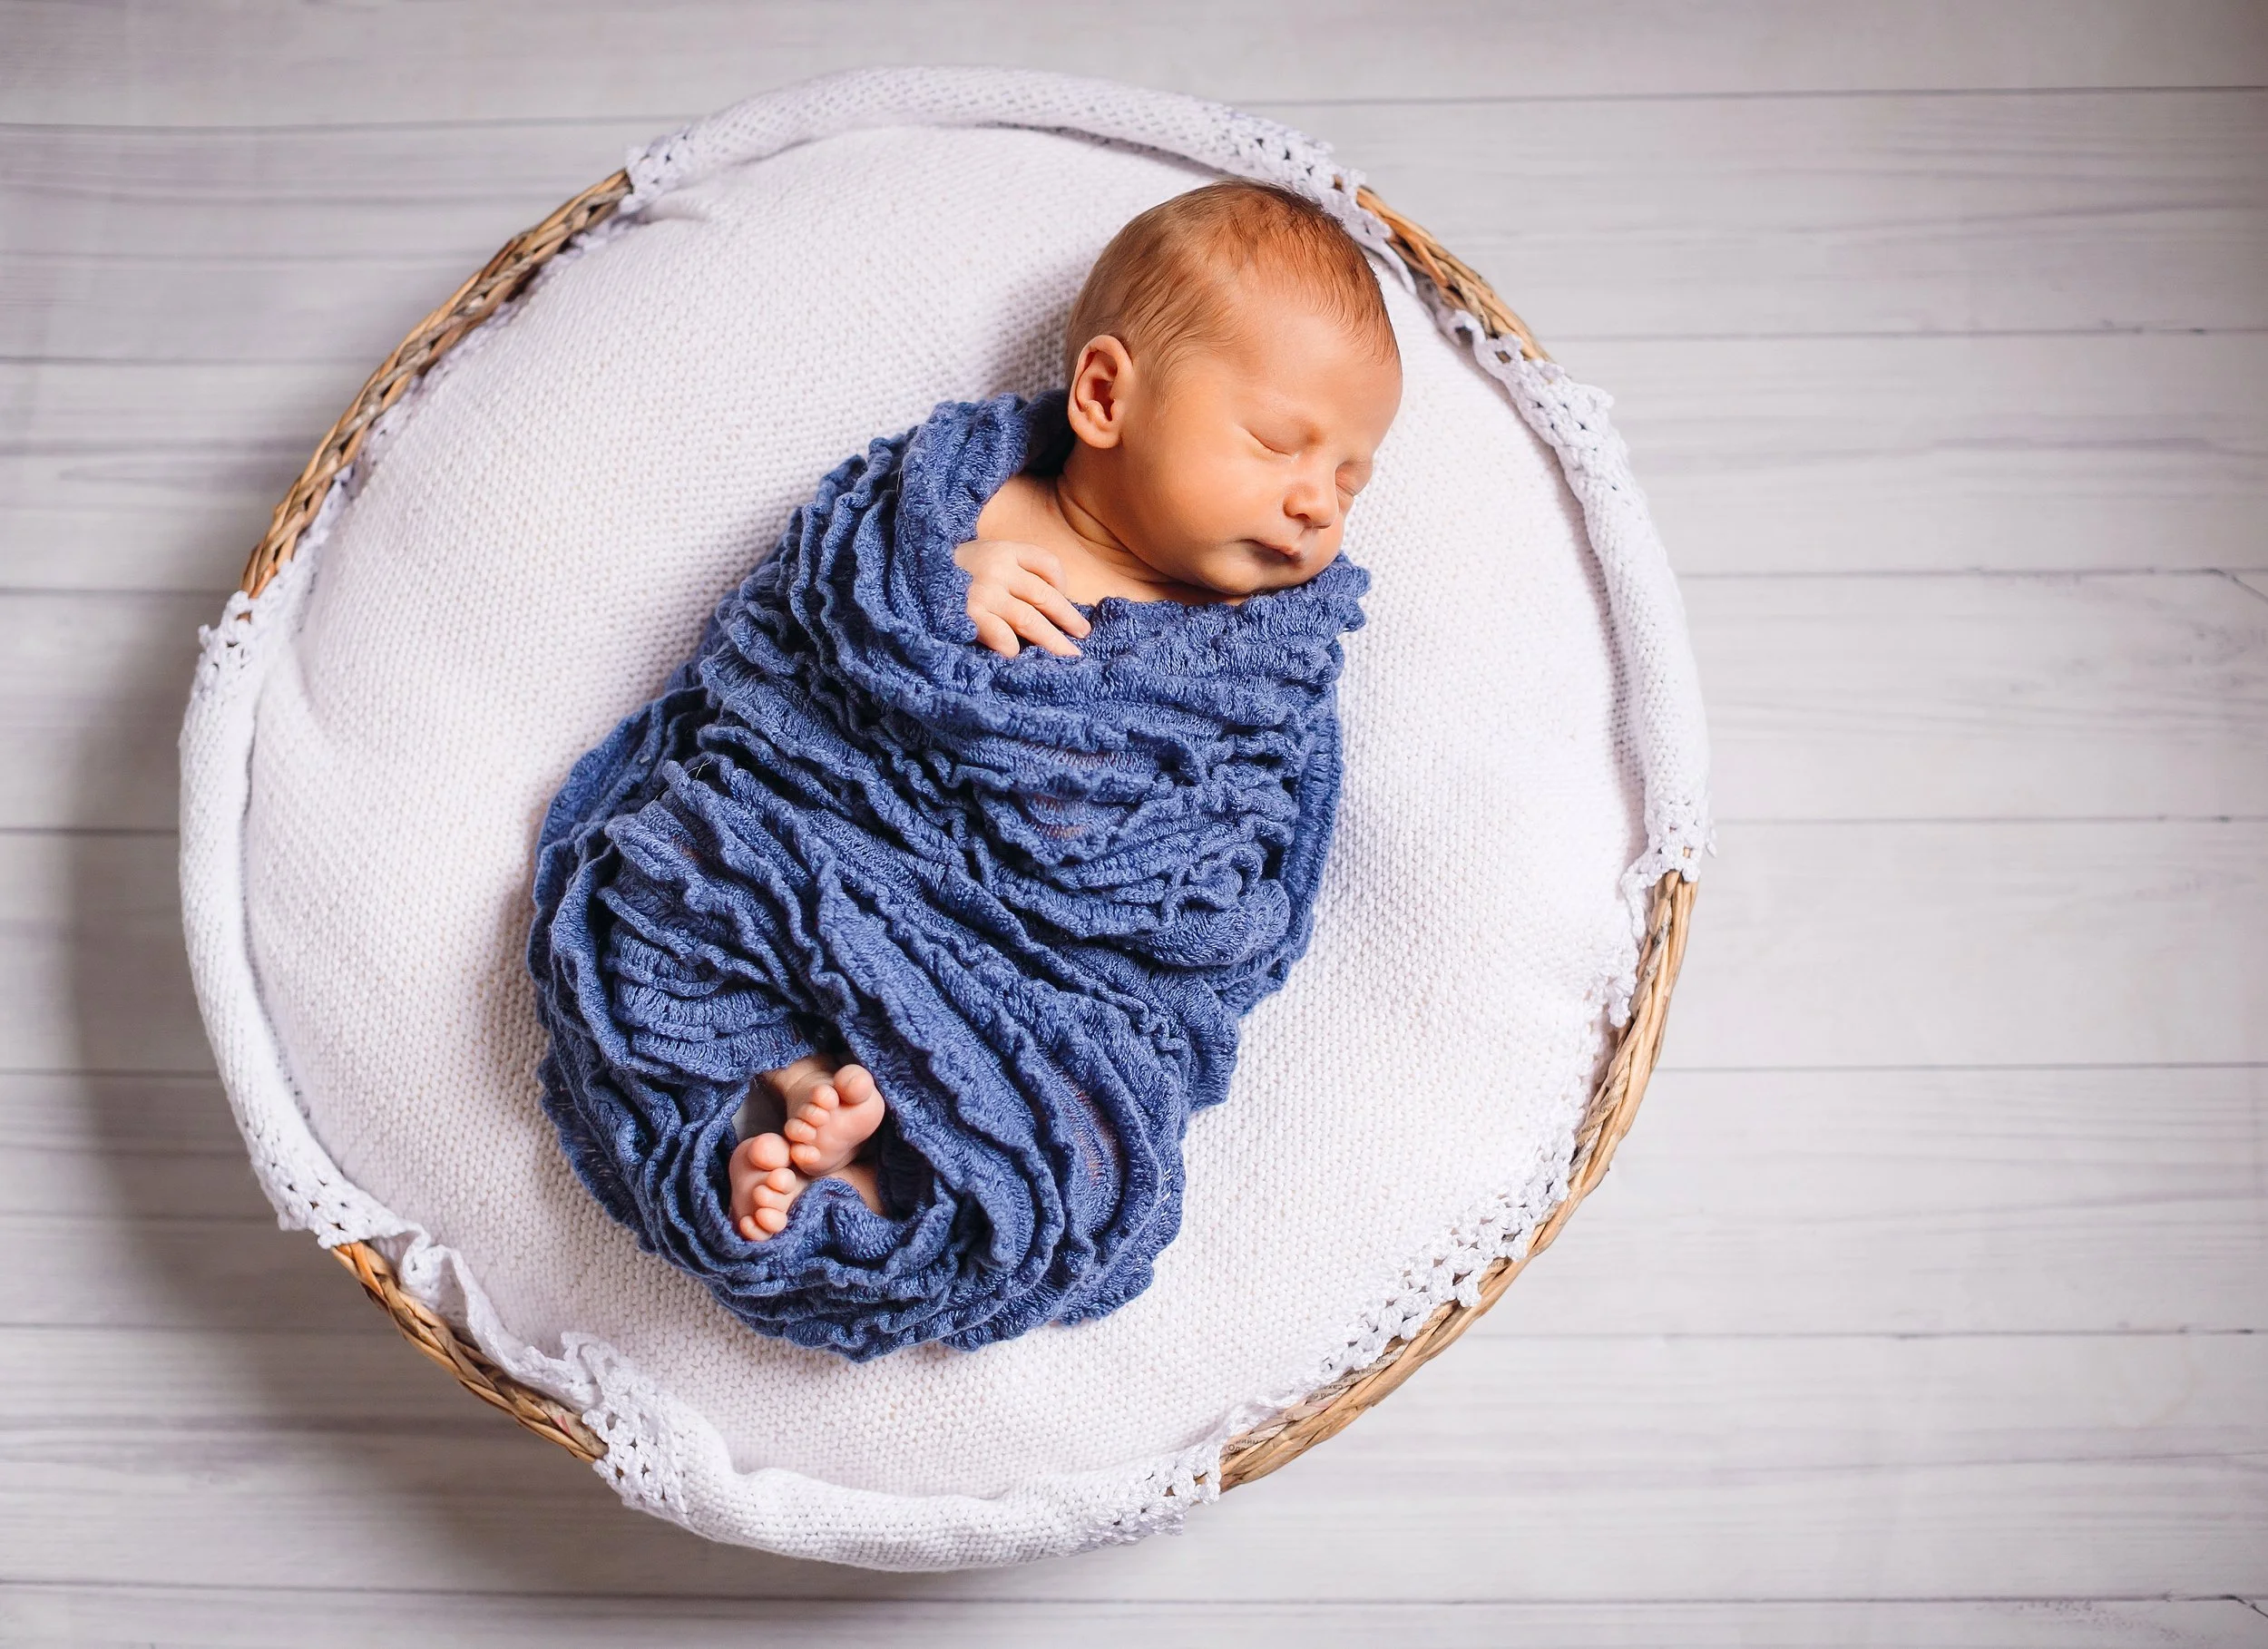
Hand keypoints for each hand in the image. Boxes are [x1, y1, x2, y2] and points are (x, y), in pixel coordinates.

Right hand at [952, 539, 1092, 657]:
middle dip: (1068, 619)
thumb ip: (1008, 572)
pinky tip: (1019, 658)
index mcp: (1003, 550)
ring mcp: (984, 593)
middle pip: (1045, 596)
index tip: (1066, 599)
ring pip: (1031, 620)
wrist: (905, 575)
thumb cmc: (948, 574)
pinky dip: (1014, 650)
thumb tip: (1047, 604)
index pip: (1046, 564)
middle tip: (1082, 636)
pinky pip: (1004, 638)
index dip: (1062, 583)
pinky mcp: (970, 616)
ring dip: (1053, 641)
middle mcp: (997, 569)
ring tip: (1068, 655)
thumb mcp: (979, 557)